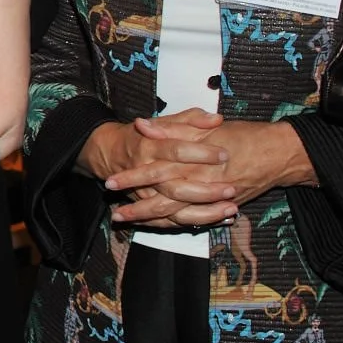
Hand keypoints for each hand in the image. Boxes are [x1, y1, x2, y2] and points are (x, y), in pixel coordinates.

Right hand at [84, 111, 236, 228]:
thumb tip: (217, 119)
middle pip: (176, 187)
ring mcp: (146, 194)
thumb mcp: (165, 121)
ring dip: (205, 213)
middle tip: (231, 189)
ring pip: (175, 210)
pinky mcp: (149, 207)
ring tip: (231, 209)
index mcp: (150, 146)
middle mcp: (146, 173)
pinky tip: (221, 219)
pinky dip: (195, 223)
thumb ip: (192, 119)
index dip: (201, 153)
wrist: (111, 153)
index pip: (177, 151)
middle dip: (205, 191)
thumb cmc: (144, 135)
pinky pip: (172, 221)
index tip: (225, 154)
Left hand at [105, 118, 312, 221]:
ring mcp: (210, 197)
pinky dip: (173, 224)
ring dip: (148, 219)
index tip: (110, 178)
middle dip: (135, 206)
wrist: (277, 153)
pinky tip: (155, 226)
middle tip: (114, 213)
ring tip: (126, 222)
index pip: (154, 168)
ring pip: (174, 213)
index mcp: (192, 158)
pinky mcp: (220, 207)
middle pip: (160, 197)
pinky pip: (192, 221)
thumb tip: (142, 124)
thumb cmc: (242, 135)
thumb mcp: (205, 126)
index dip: (132, 175)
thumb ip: (172, 126)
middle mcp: (198, 181)